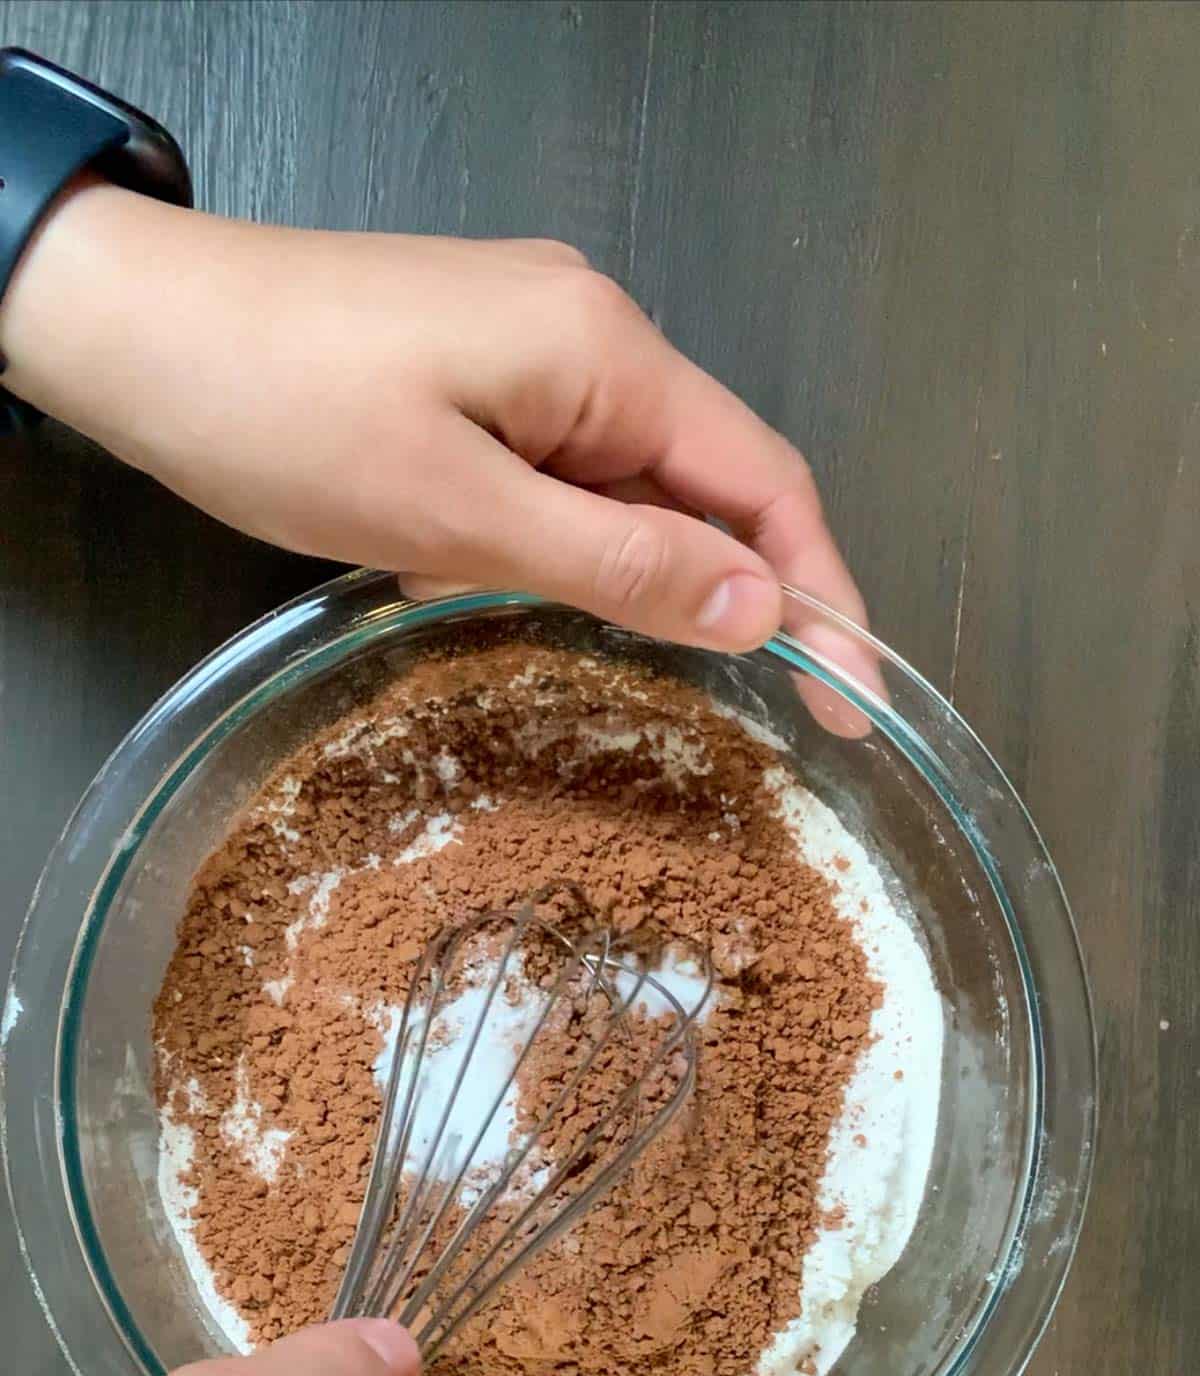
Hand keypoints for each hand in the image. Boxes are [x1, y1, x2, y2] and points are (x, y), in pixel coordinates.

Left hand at [0, 179, 865, 667]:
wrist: (127, 326)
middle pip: (706, 485)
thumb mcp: (459, 513)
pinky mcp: (471, 375)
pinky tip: (474, 585)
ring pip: (623, 488)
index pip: (765, 484)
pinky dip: (542, 544)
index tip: (858, 705)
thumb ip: (620, 561)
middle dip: (733, 597)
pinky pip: (550, 474)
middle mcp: (589, 340)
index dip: (824, 598)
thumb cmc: (280, 412)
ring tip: (594, 655)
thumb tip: (762, 606)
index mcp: (606, 357)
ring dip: (621, 576)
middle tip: (778, 716)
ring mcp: (527, 350)